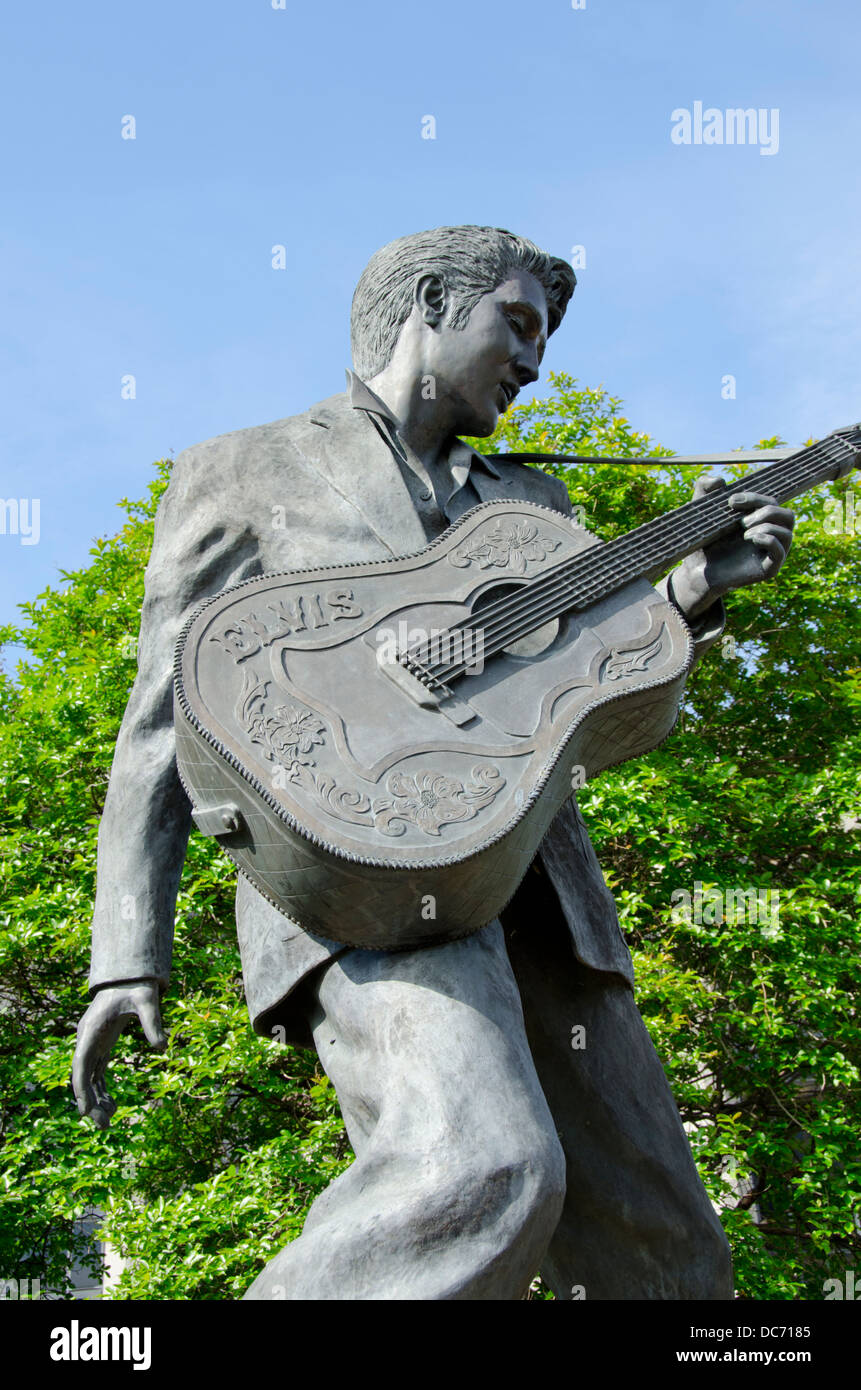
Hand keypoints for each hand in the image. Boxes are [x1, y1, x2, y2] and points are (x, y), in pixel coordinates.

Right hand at [72, 980, 165, 1128]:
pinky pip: (96, 1074)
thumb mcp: (147, 1000)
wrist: (129, 976)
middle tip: (104, 1126)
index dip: (81, 1089)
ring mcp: (92, 1044)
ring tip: (109, 1122)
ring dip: (95, 1100)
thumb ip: (153, 1022)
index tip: (85, 1111)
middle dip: (90, 1102)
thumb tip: (163, 1047)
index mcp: (92, 1029)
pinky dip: (102, 1090)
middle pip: (82, 1076)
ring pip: (88, 1078)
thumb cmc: (136, 986)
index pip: (80, 1064)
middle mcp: (87, 1039)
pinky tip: (112, 1106)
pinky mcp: (100, 1047)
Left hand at [671, 475, 794, 619]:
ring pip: (787, 533)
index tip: (730, 502)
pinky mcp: (768, 569)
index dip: (754, 498)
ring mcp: (771, 553)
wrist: (697, 568)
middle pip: (787, 515)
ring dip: (767, 526)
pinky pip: (780, 553)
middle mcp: (771, 536)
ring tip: (744, 533)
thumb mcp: (702, 509)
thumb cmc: (704, 539)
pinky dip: (769, 541)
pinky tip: (751, 539)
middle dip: (766, 511)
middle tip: (741, 521)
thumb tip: (719, 480)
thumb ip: (705, 487)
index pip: (771, 503)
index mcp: (762, 521)